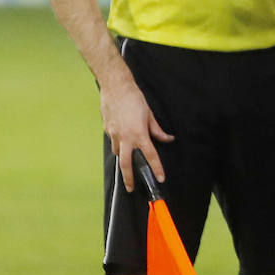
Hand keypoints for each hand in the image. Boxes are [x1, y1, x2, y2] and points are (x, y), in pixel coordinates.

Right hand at [99, 74, 173, 191]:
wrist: (116, 86)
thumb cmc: (134, 98)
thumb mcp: (149, 114)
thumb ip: (157, 130)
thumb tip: (167, 139)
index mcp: (139, 134)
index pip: (150, 156)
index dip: (157, 168)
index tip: (161, 178)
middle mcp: (125, 137)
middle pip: (126, 164)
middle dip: (129, 178)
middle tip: (131, 188)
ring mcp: (114, 134)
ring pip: (117, 153)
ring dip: (123, 157)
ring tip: (127, 159)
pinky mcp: (107, 129)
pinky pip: (113, 141)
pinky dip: (117, 143)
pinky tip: (121, 137)